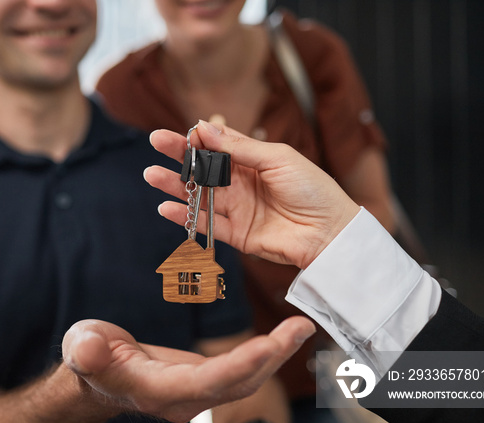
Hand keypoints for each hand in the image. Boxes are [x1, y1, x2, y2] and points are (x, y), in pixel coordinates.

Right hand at [61, 318, 314, 422]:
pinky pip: (241, 371)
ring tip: (300, 327)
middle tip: (299, 328)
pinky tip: (282, 337)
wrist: (97, 374)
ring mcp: (196, 392)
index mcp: (156, 390)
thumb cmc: (90, 356)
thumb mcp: (82, 345)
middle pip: (236, 384)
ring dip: (275, 356)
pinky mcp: (204, 380)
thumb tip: (88, 348)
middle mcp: (183, 398)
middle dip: (271, 359)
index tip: (268, 345)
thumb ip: (87, 350)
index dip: (237, 366)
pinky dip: (264, 355)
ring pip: (244, 380)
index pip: (204, 383)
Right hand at [144, 120, 359, 269]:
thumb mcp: (278, 158)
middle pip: (203, 168)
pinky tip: (166, 207)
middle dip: (179, 156)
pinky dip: (185, 216)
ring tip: (152, 176)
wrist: (331, 231)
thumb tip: (204, 127)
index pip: (217, 145)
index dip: (197, 138)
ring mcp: (237, 208)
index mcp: (253, 160)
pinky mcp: (237, 234)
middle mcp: (241, 183)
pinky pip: (206, 224)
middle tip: (155, 144)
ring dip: (174, 186)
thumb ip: (239, 147)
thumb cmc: (313, 189)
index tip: (181, 132)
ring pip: (199, 195)